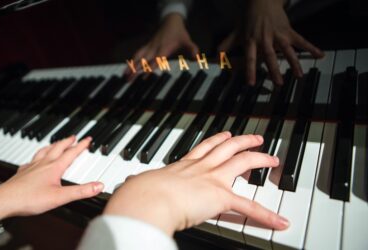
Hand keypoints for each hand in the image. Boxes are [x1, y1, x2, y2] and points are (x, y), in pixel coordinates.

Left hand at [0, 136, 102, 223]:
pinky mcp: (23, 173)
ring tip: (56, 143)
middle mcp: (43, 164)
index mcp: (54, 167)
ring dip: (53, 145)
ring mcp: (32, 167)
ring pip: (44, 151)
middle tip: (73, 137)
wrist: (5, 201)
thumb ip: (81, 191)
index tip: (87, 139)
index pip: (71, 153)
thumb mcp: (60, 197)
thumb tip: (98, 186)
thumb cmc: (29, 199)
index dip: (81, 146)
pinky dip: (37, 157)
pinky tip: (34, 160)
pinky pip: (31, 160)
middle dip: (67, 142)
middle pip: (57, 148)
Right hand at [103, 132, 288, 235]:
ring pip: (242, 162)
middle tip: (254, 138)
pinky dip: (266, 215)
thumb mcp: (140, 184)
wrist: (147, 198)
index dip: (216, 140)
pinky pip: (248, 207)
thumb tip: (124, 186)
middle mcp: (200, 168)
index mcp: (183, 166)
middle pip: (227, 148)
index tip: (224, 136)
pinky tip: (279, 220)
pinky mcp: (220, 197)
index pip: (204, 149)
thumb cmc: (140, 193)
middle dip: (242, 141)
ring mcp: (212, 179)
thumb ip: (138, 184)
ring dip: (260, 159)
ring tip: (272, 158)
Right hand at [127, 13, 198, 73]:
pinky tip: (126, 68)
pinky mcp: (146, 46)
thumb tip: (197, 59)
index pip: (156, 60)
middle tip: (129, 79)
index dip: (150, 68)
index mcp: (164, 48)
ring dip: (131, 66)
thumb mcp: (187, 41)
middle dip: (136, 69)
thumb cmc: (179, 33)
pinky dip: (131, 61)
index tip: (144, 76)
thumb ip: (192, 50)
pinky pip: (137, 54)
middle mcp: (155, 48)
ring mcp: (149, 47)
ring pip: (138, 57)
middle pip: (143, 60)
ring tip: (125, 75)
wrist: (171, 21)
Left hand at [218, 0, 323, 84]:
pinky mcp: (289, 30)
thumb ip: (227, 43)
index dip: (250, 70)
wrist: (262, 0)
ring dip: (294, 62)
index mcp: (251, 41)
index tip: (251, 83)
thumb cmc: (249, 18)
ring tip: (299, 75)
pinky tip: (320, 55)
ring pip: (287, 50)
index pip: (250, 58)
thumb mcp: (237, 30)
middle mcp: (265, 38)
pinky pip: (301, 40)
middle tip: (278, 84)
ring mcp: (278, 34)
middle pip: (270, 56)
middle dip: (274, 70)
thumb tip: (216, 54)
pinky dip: (311, 47)